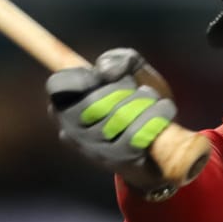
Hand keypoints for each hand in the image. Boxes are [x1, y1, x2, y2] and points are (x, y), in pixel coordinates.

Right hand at [46, 48, 181, 197]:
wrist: (164, 143)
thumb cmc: (137, 101)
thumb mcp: (129, 72)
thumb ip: (118, 60)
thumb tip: (106, 71)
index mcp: (64, 107)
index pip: (58, 86)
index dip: (82, 76)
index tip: (103, 76)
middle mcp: (72, 131)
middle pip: (94, 101)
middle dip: (123, 87)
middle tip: (136, 88)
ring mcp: (94, 150)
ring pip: (118, 117)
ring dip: (144, 99)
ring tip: (153, 98)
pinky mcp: (119, 161)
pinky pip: (136, 134)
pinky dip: (156, 115)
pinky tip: (165, 108)